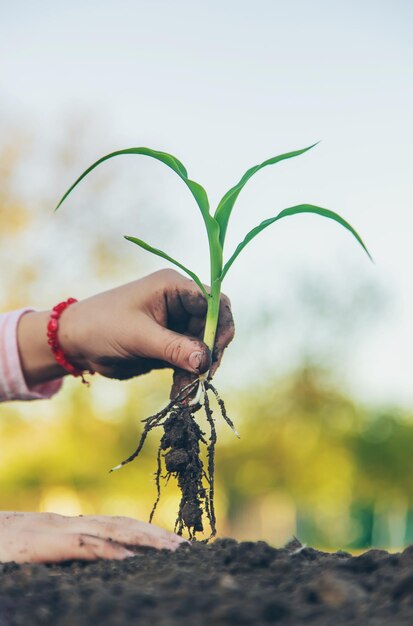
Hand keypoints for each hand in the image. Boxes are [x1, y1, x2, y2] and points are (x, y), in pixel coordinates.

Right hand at [0, 512, 186, 563]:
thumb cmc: (1, 548)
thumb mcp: (34, 554)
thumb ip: (62, 555)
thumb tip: (95, 564)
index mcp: (68, 527)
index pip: (116, 525)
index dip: (146, 531)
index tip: (172, 543)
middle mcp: (69, 524)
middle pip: (123, 524)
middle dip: (157, 535)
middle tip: (187, 547)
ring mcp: (58, 530)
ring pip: (112, 529)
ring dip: (146, 538)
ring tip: (174, 551)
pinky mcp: (46, 542)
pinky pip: (85, 545)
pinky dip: (112, 551)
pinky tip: (134, 559)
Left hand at [18, 269, 234, 390]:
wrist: (76, 344)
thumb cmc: (102, 326)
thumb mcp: (138, 336)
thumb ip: (174, 347)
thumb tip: (207, 361)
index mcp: (173, 288)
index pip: (214, 302)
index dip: (221, 325)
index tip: (216, 352)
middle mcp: (179, 304)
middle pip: (213, 328)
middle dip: (209, 355)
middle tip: (202, 379)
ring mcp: (176, 325)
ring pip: (203, 349)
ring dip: (198, 372)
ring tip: (185, 394)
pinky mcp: (170, 346)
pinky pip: (189, 362)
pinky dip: (188, 378)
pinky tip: (180, 394)